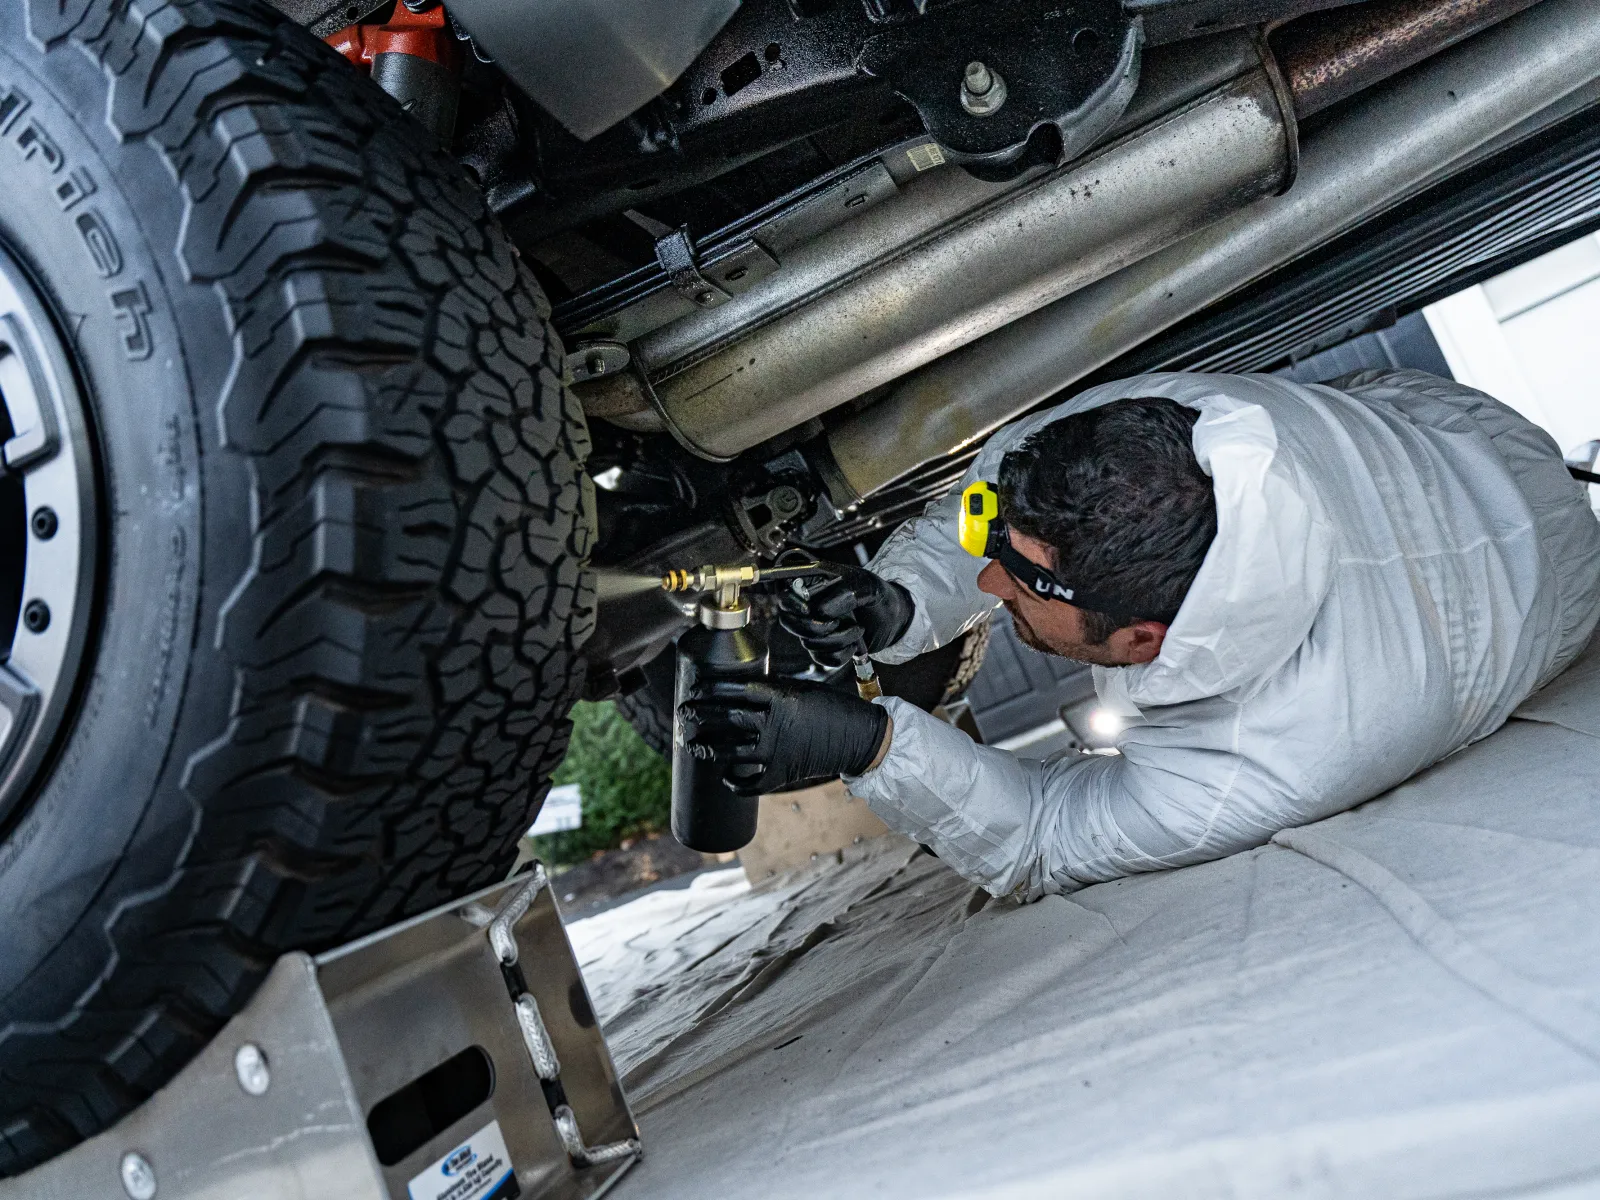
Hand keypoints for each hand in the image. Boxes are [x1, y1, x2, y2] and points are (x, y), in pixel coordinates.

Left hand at [678, 677, 889, 795]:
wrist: (859, 737)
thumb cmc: (830, 708)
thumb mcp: (802, 689)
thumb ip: (772, 691)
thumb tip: (739, 690)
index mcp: (782, 698)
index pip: (737, 690)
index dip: (712, 689)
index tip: (697, 688)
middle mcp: (776, 725)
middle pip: (728, 718)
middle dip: (701, 715)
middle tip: (683, 713)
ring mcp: (778, 751)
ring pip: (732, 751)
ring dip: (708, 748)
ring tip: (692, 744)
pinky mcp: (783, 773)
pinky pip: (752, 783)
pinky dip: (736, 783)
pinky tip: (725, 778)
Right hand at [776, 565, 914, 670]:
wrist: (892, 616)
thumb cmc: (876, 593)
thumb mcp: (866, 584)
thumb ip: (845, 592)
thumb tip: (822, 611)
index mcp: (811, 585)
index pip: (785, 597)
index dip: (792, 605)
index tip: (810, 610)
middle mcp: (808, 608)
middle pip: (790, 623)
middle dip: (816, 627)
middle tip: (838, 621)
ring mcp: (815, 630)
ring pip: (808, 643)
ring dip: (837, 640)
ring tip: (857, 629)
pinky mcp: (825, 649)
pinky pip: (822, 659)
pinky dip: (840, 655)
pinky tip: (853, 644)